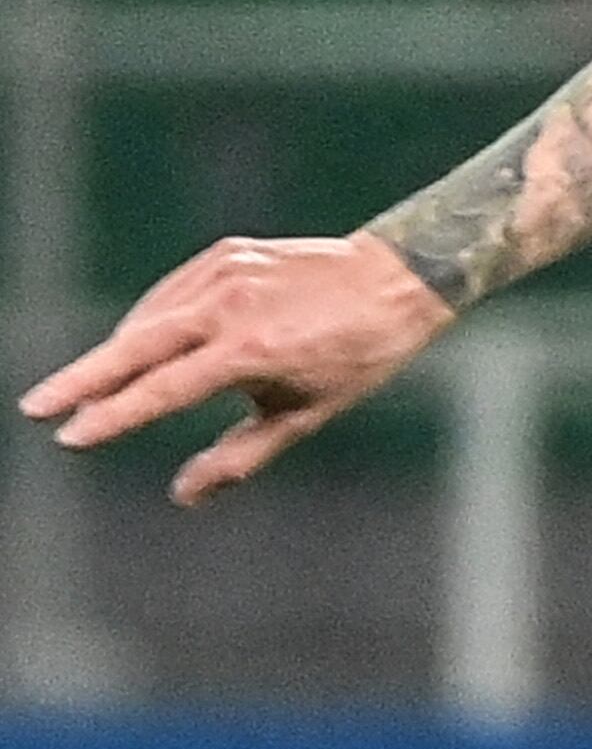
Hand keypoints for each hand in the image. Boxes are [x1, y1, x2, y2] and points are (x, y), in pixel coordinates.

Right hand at [17, 232, 455, 503]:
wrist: (398, 280)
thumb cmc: (357, 357)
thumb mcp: (306, 415)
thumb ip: (240, 456)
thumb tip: (184, 495)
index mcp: (252, 350)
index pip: (165, 389)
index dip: (116, 415)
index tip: (73, 436)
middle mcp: (232, 306)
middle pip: (137, 344)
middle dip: (83, 377)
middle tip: (37, 407)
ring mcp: (226, 272)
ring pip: (151, 317)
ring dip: (118, 353)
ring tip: (90, 390)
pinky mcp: (227, 252)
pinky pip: (172, 293)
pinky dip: (150, 321)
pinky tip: (136, 347)